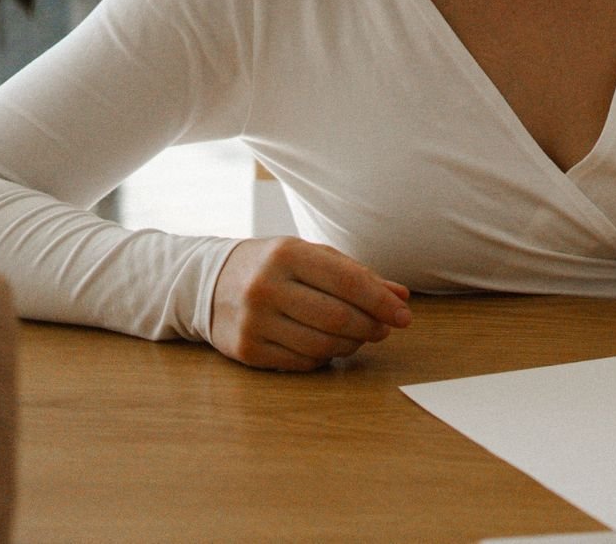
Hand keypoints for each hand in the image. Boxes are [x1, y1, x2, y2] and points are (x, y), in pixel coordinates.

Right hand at [209, 237, 412, 370]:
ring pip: (321, 345)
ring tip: (358, 337)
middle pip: (337, 317)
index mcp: (288, 254)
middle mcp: (266, 287)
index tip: (404, 315)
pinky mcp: (245, 350)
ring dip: (351, 345)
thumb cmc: (275, 267)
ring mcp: (253, 321)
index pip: (348, 281)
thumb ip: (358, 274)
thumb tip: (401, 297)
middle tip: (384, 329)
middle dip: (370, 326)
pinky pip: (301, 362)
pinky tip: (329, 346)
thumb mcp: (313, 258)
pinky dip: (324, 358)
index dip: (381, 301)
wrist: (211, 283)